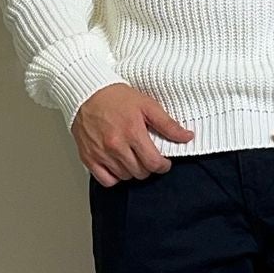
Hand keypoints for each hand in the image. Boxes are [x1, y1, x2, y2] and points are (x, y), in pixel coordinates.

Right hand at [73, 83, 195, 185]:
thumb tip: (187, 137)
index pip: (153, 163)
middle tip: (147, 156)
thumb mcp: (147, 105)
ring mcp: (101, 153)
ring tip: (132, 157)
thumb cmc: (115, 97)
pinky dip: (114, 177)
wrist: (86, 92)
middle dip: (148, 166)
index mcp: (132, 131)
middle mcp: (115, 145)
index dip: (163, 165)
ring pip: (125, 177)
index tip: (163, 162)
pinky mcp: (88, 157)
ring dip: (132, 170)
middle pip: (140, 172)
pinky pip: (106, 180)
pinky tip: (117, 166)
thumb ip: (168, 124)